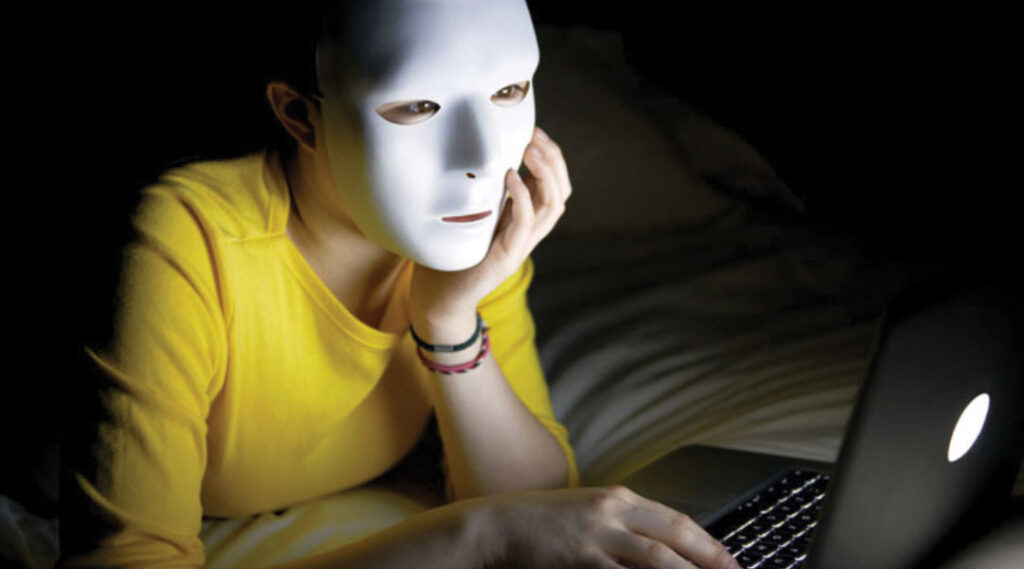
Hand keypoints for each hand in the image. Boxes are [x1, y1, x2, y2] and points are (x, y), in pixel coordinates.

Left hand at [409, 126, 570, 338]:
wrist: (439, 300)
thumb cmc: (449, 257)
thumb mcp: (469, 217)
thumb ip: (482, 194)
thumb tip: (477, 158)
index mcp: (522, 221)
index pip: (553, 186)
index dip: (551, 158)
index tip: (535, 131)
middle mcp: (528, 233)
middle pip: (561, 193)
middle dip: (554, 160)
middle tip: (537, 136)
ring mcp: (520, 246)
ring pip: (552, 206)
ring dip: (545, 174)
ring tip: (530, 149)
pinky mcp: (506, 258)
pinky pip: (525, 224)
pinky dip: (522, 197)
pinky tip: (511, 175)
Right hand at [480, 486, 741, 568]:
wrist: (496, 526)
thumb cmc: (540, 525)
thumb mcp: (587, 514)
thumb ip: (622, 527)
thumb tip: (660, 551)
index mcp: (618, 498)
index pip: (674, 519)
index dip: (707, 542)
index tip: (730, 561)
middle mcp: (612, 512)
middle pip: (673, 536)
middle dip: (710, 558)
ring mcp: (595, 535)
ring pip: (656, 559)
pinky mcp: (578, 559)